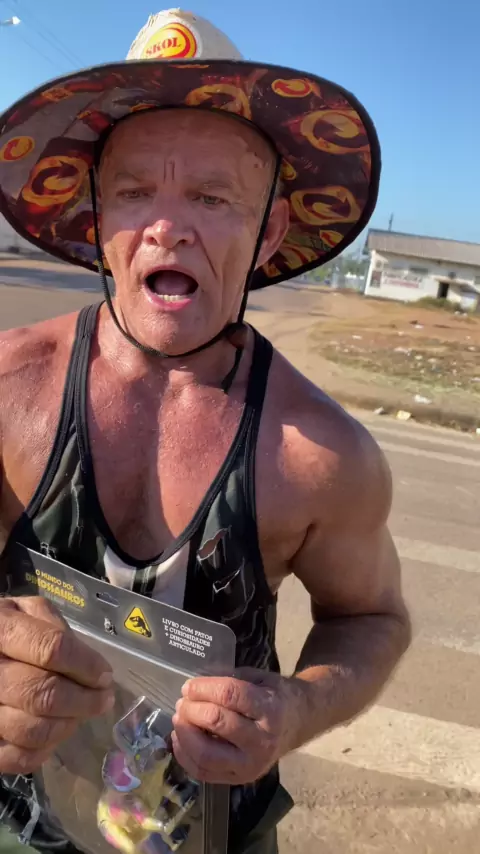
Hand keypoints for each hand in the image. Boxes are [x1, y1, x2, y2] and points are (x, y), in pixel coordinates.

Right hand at [0, 596, 113, 773]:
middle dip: (85, 700)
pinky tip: (56, 729)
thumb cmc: (4, 632)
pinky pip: (19, 757)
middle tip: (104, 699)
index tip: (105, 675)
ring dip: (68, 724)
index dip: (86, 666)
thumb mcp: (24, 611)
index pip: (52, 650)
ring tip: (80, 713)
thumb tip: (90, 662)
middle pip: (44, 694)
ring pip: (34, 729)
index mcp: (2, 630)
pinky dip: (45, 748)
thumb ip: (54, 628)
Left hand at [171, 668, 307, 784]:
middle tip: (182, 701)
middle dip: (192, 709)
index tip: (188, 686)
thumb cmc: (275, 696)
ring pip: (206, 754)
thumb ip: (231, 680)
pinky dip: (185, 756)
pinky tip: (179, 739)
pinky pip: (203, 772)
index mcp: (270, 709)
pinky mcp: (238, 780)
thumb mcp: (260, 679)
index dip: (204, 688)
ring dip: (185, 734)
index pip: (230, 696)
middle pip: (217, 723)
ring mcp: (250, 765)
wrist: (297, 724)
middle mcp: (262, 741)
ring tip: (179, 718)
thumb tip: (195, 685)